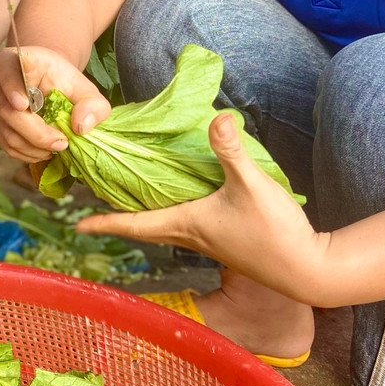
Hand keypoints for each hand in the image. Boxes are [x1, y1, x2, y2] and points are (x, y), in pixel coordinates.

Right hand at [0, 46, 109, 161]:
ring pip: (7, 133)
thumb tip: (80, 127)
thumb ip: (93, 104)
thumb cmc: (62, 81)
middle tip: (61, 142)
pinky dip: (26, 153)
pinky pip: (5, 144)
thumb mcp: (84, 87)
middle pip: (9, 112)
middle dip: (37, 133)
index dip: (13, 88)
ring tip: (57, 148)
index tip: (23, 104)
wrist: (44, 80)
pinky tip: (43, 151)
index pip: (9, 70)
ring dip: (33, 148)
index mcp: (15, 61)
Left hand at [76, 113, 328, 301]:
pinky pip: (181, 225)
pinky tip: (176, 198)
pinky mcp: (221, 239)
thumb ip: (231, 151)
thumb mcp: (251, 184)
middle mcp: (188, 235)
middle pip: (141, 226)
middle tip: (92, 205)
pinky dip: (167, 212)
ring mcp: (205, 240)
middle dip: (115, 216)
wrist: (307, 269)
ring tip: (124, 198)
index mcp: (184, 224)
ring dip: (140, 215)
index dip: (104, 223)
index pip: (133, 224)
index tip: (77, 224)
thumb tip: (216, 117)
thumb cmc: (274, 232)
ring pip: (161, 227)